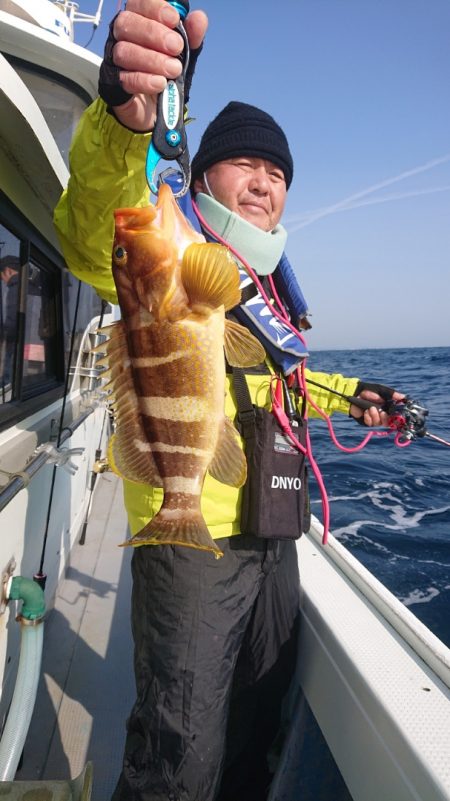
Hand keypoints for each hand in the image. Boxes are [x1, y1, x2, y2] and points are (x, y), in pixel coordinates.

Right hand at [99, 0, 207, 131]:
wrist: (158, 109)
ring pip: (124, 51)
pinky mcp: (113, 84)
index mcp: (138, 20)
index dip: (155, 8)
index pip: (139, 3)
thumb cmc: (166, 72)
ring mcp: (114, 59)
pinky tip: (160, 83)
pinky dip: (144, 80)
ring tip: (174, 70)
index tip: (174, 20)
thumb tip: (199, 18)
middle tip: (176, 47)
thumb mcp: (183, 54)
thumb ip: (191, 36)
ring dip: (152, 59)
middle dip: (154, 34)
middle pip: (127, 23)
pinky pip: (124, 78)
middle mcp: (122, 36)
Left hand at [349, 381, 405, 426]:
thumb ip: (392, 394)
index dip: (397, 417)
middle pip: (388, 423)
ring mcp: (374, 418)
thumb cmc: (368, 390)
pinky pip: (370, 423)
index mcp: (388, 407)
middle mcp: (382, 414)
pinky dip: (368, 417)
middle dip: (386, 418)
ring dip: (375, 416)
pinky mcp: (366, 421)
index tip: (397, 415)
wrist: (354, 392)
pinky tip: (366, 411)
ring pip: (379, 423)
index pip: (396, 416)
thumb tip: (404, 397)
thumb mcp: (381, 390)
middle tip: (383, 412)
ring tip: (371, 408)